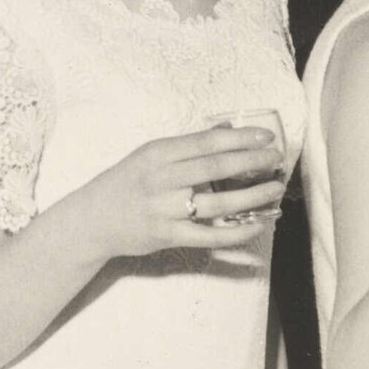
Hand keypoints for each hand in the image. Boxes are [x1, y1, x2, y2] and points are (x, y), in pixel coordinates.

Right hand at [70, 126, 285, 261]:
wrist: (93, 220)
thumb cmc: (125, 184)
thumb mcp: (148, 156)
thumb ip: (186, 147)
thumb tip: (228, 133)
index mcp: (157, 153)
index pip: (206, 142)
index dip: (240, 139)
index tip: (266, 137)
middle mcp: (161, 179)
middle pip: (216, 168)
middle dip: (252, 162)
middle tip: (276, 159)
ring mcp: (165, 209)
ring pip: (218, 203)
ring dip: (252, 197)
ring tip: (274, 189)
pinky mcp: (168, 236)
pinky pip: (211, 236)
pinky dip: (238, 231)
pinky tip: (258, 224)